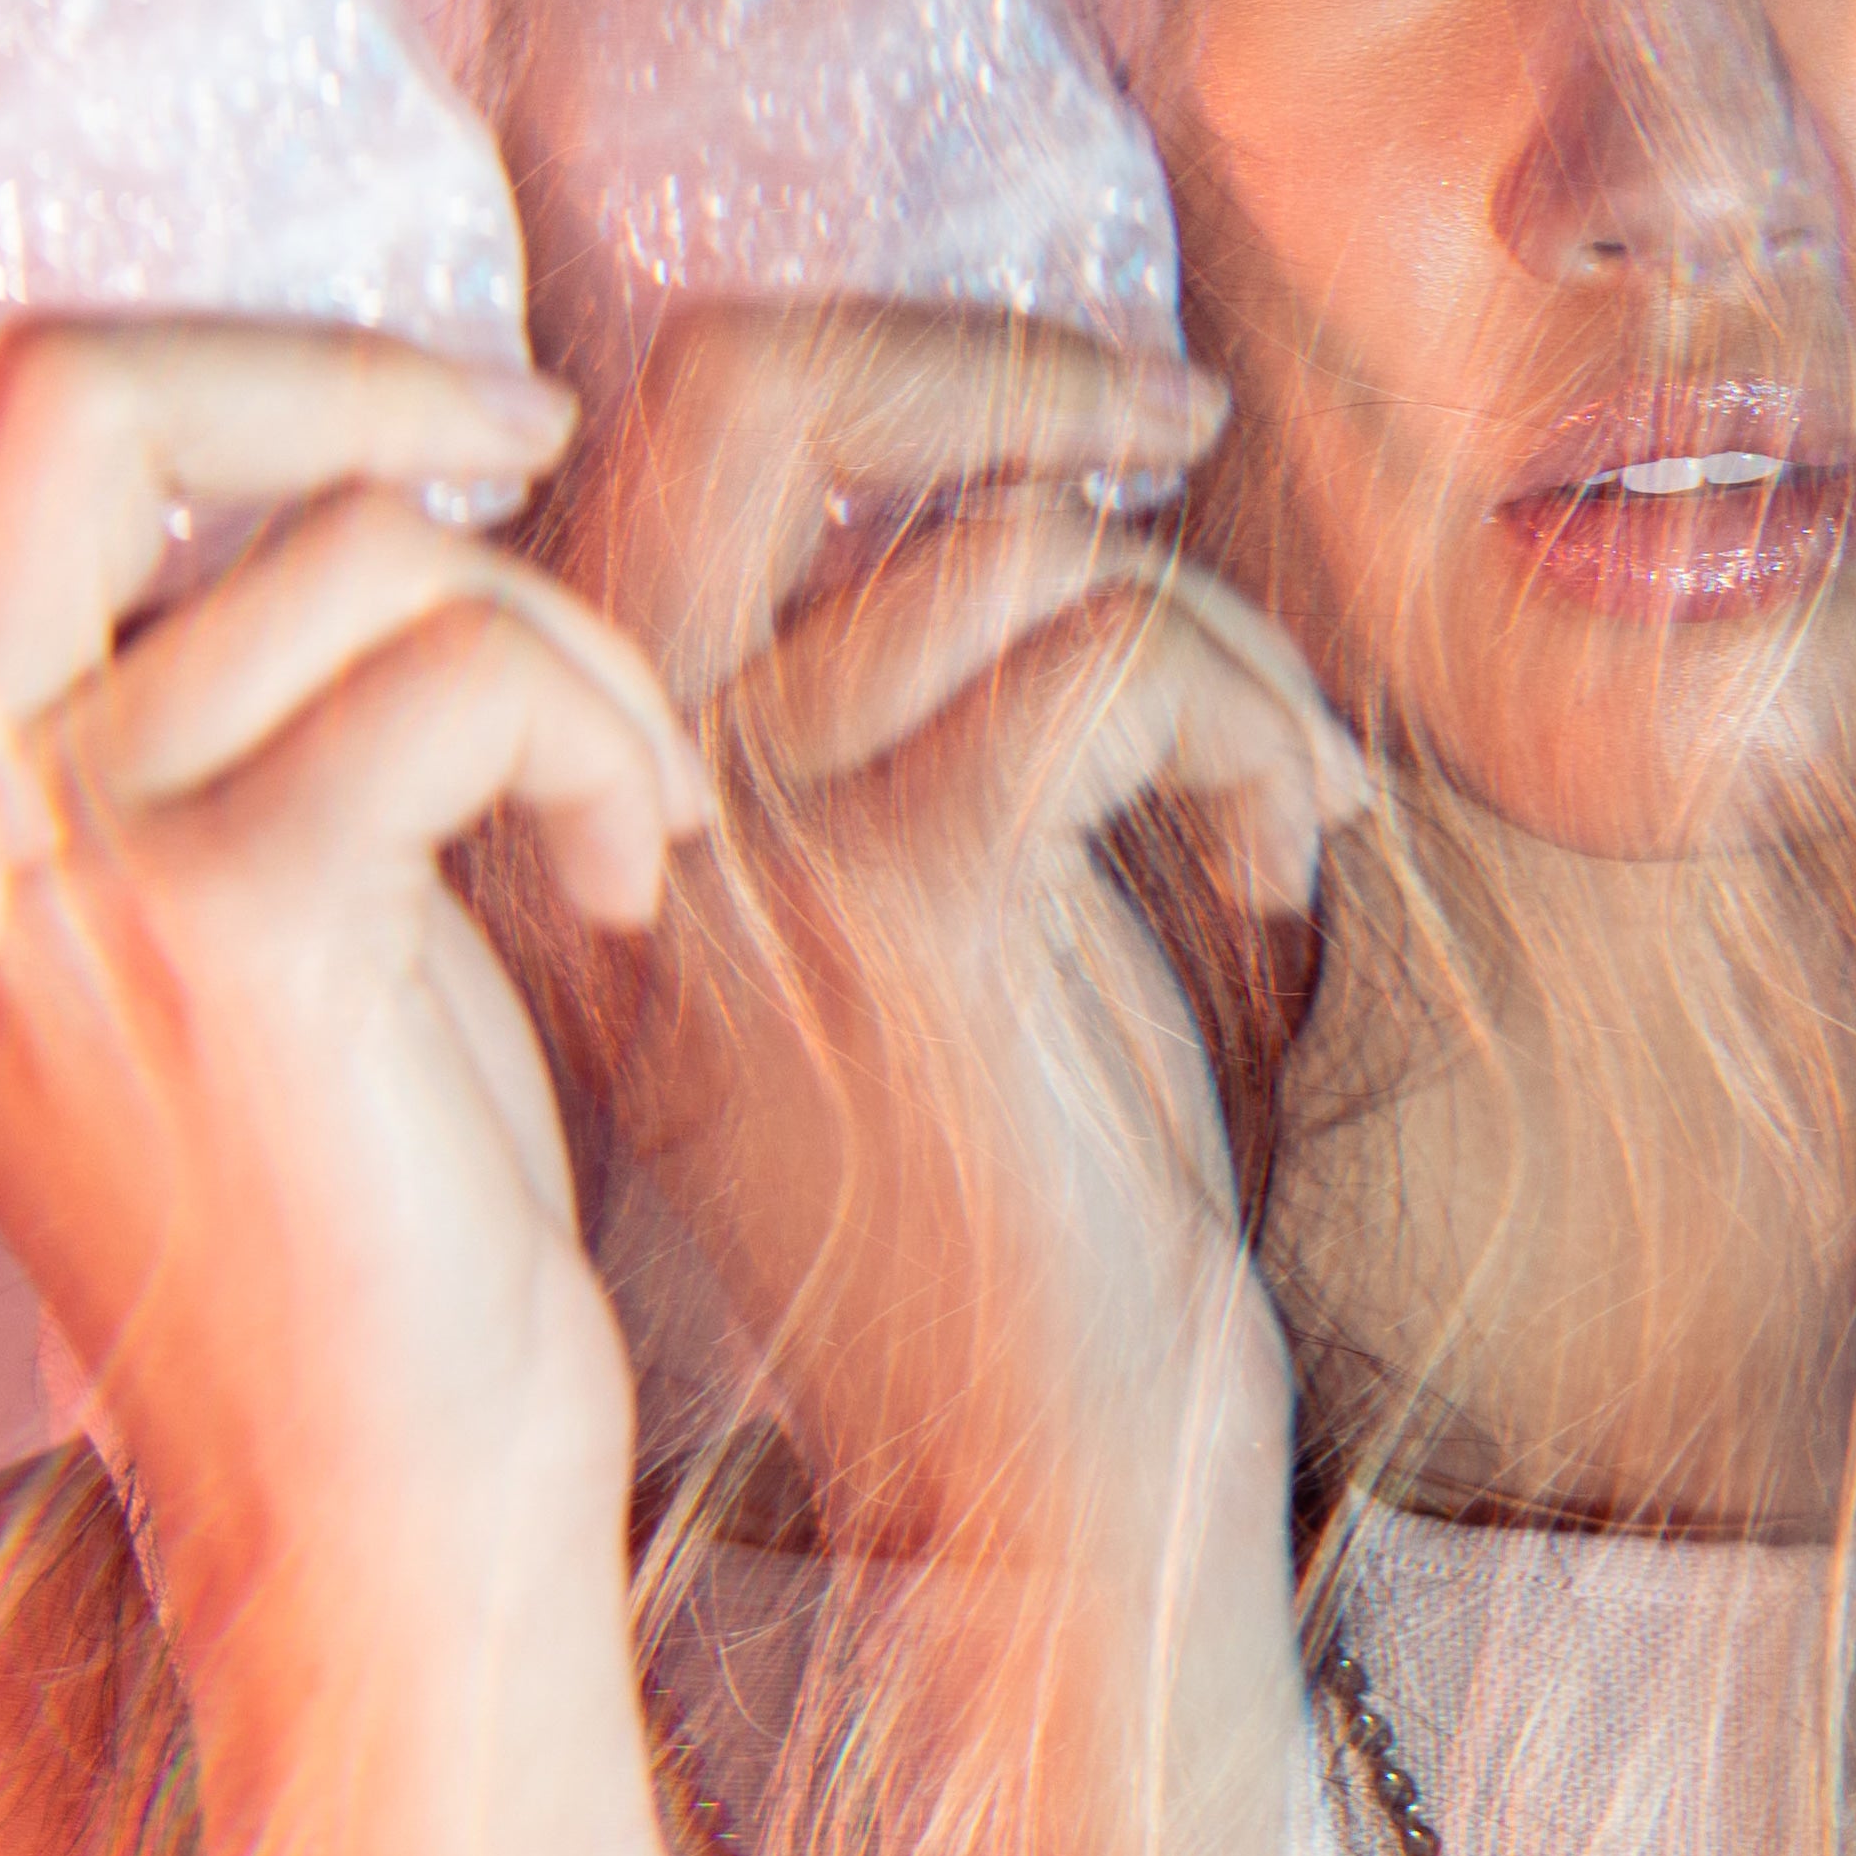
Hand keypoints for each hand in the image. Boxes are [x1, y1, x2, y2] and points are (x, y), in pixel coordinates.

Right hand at [0, 318, 709, 1658]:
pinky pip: (459, 657)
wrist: (348, 1534)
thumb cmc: (283, 1228)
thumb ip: (106, 682)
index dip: (193, 378)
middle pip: (60, 383)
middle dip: (326, 366)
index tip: (397, 430)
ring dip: (557, 640)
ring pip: (348, 540)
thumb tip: (255, 426)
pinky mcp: (221, 915)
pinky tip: (631, 883)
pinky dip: (598, 734)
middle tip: (516, 430)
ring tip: (615, 809)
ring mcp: (21, 853)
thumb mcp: (126, 913)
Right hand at [556, 305, 1354, 1555]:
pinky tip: (1279, 861)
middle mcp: (604, 790)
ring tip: (1275, 789)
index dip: (892, 365)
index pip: (662, 421)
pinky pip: (1100, 658)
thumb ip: (861, 676)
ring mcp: (725, 847)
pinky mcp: (894, 912)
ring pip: (1015, 542)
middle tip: (1174, 413)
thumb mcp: (884, 892)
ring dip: (1220, 635)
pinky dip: (1242, 719)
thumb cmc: (1000, 1205)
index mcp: (576, 775)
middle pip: (738, 381)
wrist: (1032, 1505)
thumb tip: (1008, 446)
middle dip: (992, 350)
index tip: (1081, 427)